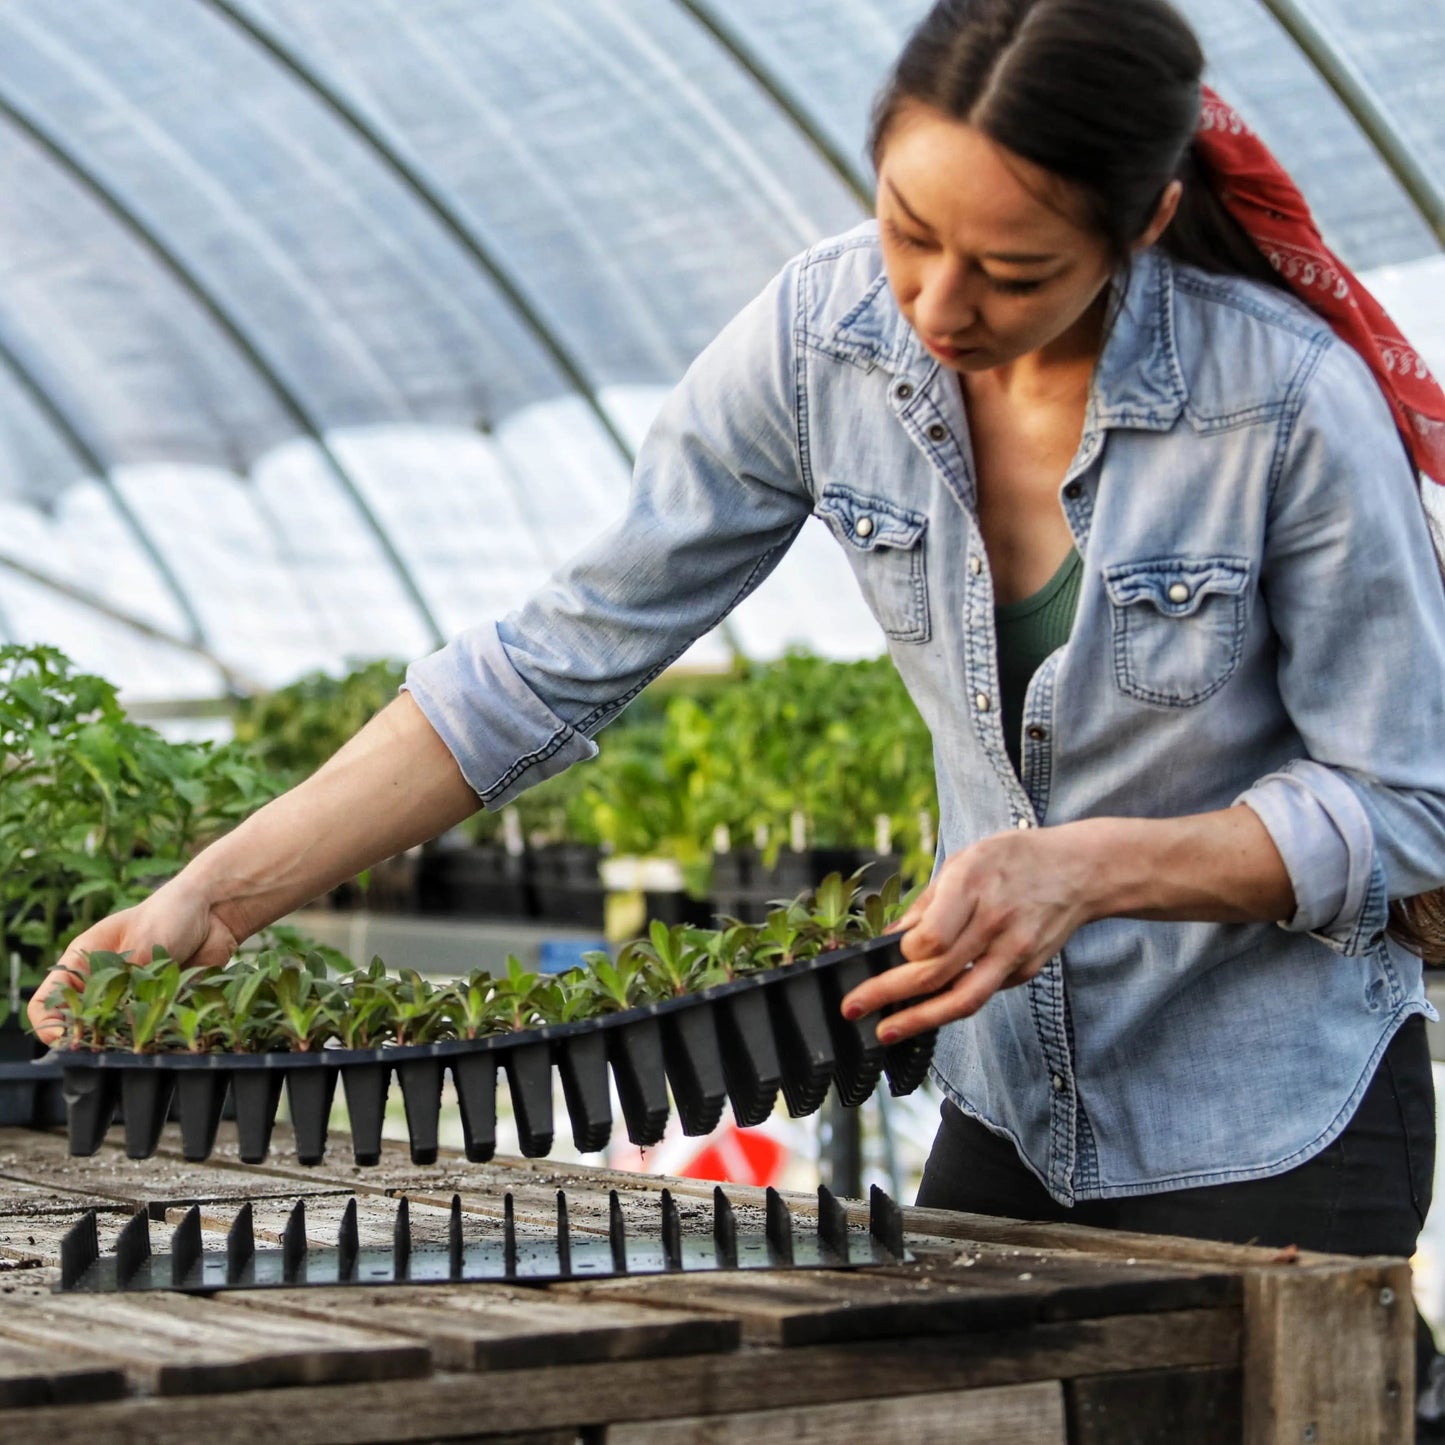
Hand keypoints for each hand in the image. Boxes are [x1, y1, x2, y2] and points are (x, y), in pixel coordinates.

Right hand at [26, 878, 241, 1045]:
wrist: (215, 910)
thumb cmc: (170, 913)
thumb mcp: (142, 942)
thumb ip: (128, 977)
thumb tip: (121, 1015)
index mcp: (83, 962)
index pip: (47, 1000)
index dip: (48, 1023)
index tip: (64, 1040)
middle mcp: (102, 983)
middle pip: (80, 1023)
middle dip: (89, 1038)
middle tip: (105, 1047)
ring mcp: (131, 997)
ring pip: (116, 1031)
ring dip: (125, 1039)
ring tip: (138, 1041)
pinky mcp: (159, 1005)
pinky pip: (152, 1029)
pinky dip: (157, 1035)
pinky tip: (168, 1034)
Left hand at [840, 825, 1096, 1043]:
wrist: (1081, 870)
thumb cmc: (1013, 859)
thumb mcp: (964, 861)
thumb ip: (927, 903)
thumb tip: (891, 940)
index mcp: (973, 885)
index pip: (931, 938)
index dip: (904, 953)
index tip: (885, 957)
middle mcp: (994, 922)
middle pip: (936, 972)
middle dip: (887, 994)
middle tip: (853, 1009)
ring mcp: (1014, 950)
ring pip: (963, 998)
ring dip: (919, 1020)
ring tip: (886, 1031)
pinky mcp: (1027, 969)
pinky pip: (983, 991)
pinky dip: (952, 1001)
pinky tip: (927, 1007)